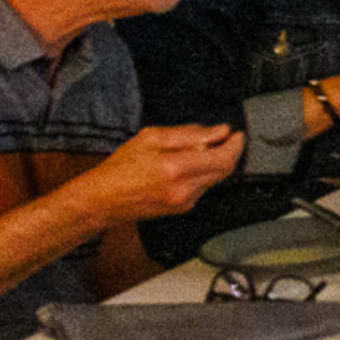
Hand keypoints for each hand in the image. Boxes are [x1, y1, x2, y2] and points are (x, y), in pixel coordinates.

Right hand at [75, 120, 245, 222]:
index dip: (236, 145)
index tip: (237, 134)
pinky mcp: (182, 208)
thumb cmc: (121, 167)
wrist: (102, 200)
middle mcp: (183, 189)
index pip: (223, 158)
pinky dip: (202, 173)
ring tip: (195, 150)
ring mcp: (184, 202)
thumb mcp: (151, 138)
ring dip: (215, 162)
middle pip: (225, 170)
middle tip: (226, 139)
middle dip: (229, 152)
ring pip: (215, 178)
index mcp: (175, 168)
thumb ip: (190, 134)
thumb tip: (220, 131)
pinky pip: (203, 187)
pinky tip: (185, 166)